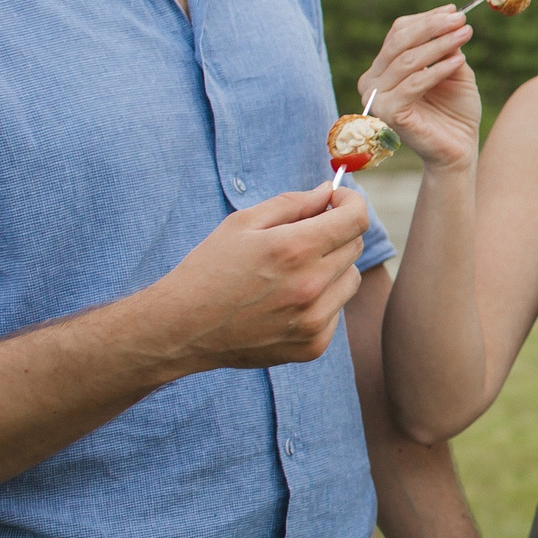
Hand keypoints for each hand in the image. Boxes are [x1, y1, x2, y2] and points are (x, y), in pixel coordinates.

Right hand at [145, 186, 370, 372]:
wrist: (180, 328)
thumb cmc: (208, 270)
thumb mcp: (242, 224)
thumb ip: (292, 203)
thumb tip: (329, 191)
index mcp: (295, 249)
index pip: (356, 219)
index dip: (351, 202)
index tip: (337, 201)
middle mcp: (311, 285)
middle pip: (354, 247)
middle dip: (336, 234)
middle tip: (305, 236)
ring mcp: (314, 320)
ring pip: (350, 280)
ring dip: (332, 269)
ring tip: (291, 274)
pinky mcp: (313, 345)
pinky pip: (336, 313)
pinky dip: (321, 303)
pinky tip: (285, 303)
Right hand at [358, 7, 481, 174]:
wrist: (458, 149)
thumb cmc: (455, 111)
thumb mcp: (454, 71)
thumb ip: (447, 48)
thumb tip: (449, 17)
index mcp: (383, 68)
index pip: (399, 33)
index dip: (427, 19)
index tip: (455, 11)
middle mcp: (373, 81)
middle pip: (400, 42)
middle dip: (433, 27)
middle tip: (461, 19)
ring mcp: (377, 97)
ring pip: (408, 60)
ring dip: (439, 44)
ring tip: (465, 35)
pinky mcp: (389, 113)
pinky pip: (414, 84)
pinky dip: (438, 70)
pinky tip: (459, 62)